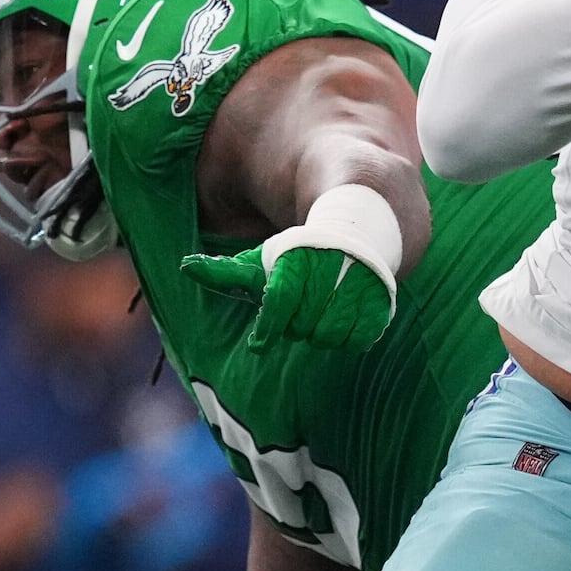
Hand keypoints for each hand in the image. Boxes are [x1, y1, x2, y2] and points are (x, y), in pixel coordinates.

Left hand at [177, 189, 399, 351]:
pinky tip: (340, 324)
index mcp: (300, 256)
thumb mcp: (260, 259)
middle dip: (294, 326)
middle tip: (296, 315)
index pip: (282, 297)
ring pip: (330, 334)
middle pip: (303, 324)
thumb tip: (187, 267)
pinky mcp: (383, 299)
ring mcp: (361, 284)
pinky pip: (361, 337)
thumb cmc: (297, 255)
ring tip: (317, 318)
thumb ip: (226, 269)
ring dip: (318, 334)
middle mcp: (333, 268)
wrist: (357, 228)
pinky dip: (347, 338)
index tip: (260, 342)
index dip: (270, 323)